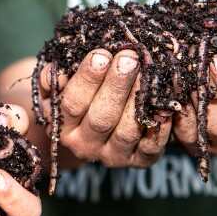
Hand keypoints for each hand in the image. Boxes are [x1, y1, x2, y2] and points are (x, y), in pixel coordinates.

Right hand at [36, 48, 171, 168]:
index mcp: (62, 127)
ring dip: (138, 101)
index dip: (87, 80)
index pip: (72, 104)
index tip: (101, 54)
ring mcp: (112, 156)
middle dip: (116, 86)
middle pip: (101, 118)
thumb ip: (52, 78)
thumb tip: (55, 72)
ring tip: (147, 72)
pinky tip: (164, 105)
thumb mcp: (57, 87)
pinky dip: (160, 129)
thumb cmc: (73, 95)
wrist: (91, 126)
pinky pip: (151, 148)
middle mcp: (84, 146)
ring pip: (126, 132)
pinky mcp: (139, 161)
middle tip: (129, 58)